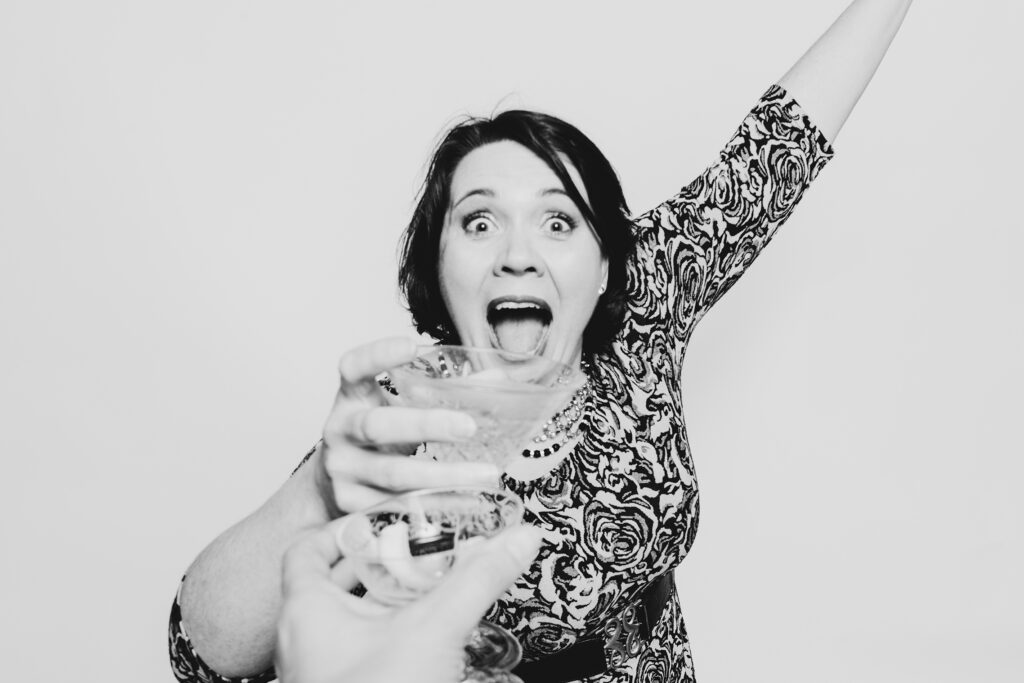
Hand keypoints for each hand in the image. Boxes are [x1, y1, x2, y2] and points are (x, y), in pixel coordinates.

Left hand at [274, 519, 542, 682]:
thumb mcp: (434, 631)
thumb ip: (477, 581)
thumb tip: (518, 539)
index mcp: (307, 612)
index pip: (305, 550)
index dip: (340, 529)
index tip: (378, 522)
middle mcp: (304, 642)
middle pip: (332, 583)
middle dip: (376, 564)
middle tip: (412, 552)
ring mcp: (322, 673)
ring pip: (348, 622)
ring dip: (385, 602)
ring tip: (424, 591)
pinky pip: (360, 654)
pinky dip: (389, 639)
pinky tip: (425, 642)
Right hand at [315, 337, 499, 514]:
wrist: (334, 484)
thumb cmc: (376, 439)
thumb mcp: (398, 408)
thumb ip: (442, 392)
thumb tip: (498, 378)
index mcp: (351, 397)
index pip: (353, 368)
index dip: (377, 355)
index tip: (410, 346)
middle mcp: (339, 431)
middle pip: (377, 426)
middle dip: (426, 425)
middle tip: (469, 426)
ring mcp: (343, 471)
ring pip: (394, 474)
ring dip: (445, 475)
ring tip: (487, 473)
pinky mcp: (352, 505)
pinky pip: (401, 505)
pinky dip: (440, 503)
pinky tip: (471, 499)